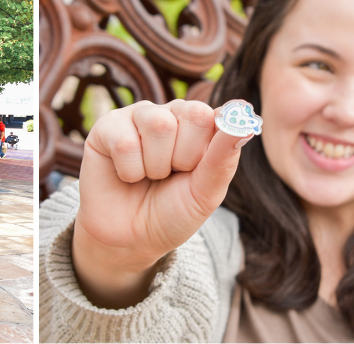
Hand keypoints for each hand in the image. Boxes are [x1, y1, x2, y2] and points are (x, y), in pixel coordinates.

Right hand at [73, 99, 250, 306]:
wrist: (131, 240)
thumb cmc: (173, 212)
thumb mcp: (206, 191)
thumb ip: (225, 154)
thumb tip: (246, 116)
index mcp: (202, 124)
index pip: (217, 116)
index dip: (207, 151)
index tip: (196, 171)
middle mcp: (172, 113)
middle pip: (193, 114)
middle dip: (184, 158)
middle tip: (171, 175)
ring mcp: (139, 116)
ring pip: (159, 124)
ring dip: (155, 166)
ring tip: (149, 176)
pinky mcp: (107, 127)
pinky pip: (125, 142)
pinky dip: (129, 171)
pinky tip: (126, 175)